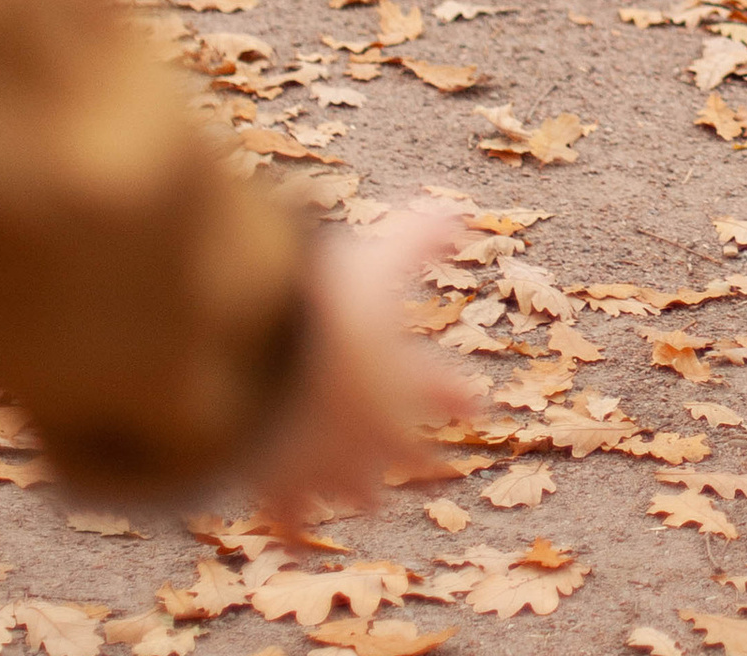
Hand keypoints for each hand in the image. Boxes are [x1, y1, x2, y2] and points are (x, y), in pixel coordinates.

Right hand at [246, 207, 480, 525]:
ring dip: (362, 492)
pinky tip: (291, 535)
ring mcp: (332, 468)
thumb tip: (458, 211)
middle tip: (434, 468)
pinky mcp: (283, 492)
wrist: (270, 370)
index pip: (445, 391)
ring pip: (357, 494)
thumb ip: (418, 238)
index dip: (456, 394)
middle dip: (418, 457)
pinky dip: (290, 526)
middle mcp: (378, 434)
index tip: (476, 405)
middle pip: (411, 456)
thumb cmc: (329, 309)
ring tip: (367, 500)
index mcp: (405, 381)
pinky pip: (289, 522)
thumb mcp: (379, 260)